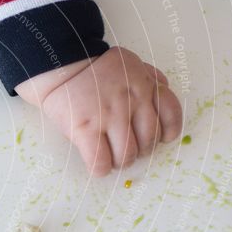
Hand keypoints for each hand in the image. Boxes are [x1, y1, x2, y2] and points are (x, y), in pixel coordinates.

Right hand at [15, 47, 182, 176]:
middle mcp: (131, 102)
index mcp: (145, 86)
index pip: (171, 118)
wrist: (60, 66)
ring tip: (110, 155)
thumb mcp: (131, 63)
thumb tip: (163, 89)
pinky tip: (97, 164)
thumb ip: (151, 76)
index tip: (152, 138)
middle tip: (125, 147)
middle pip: (149, 142)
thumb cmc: (95, 69)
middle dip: (140, 150)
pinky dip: (101, 169)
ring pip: (127, 156)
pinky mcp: (85, 129)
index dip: (165, 134)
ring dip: (120, 161)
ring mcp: (108, 117)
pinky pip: (100, 161)